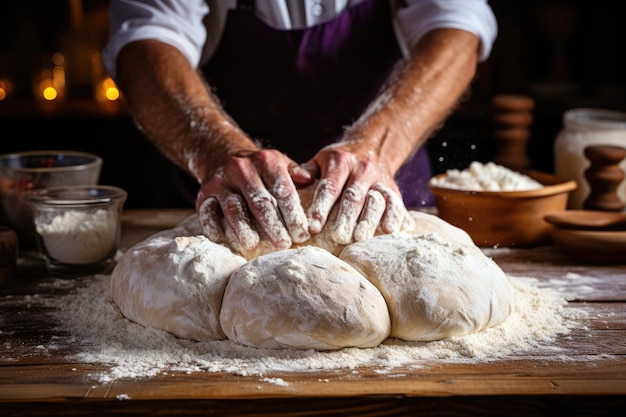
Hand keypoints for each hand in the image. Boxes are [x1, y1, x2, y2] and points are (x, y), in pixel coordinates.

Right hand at [196, 149, 312, 250]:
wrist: (223, 156)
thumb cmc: (261, 169)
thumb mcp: (280, 164)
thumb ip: (296, 174)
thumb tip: (311, 181)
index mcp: (266, 160)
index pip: (283, 190)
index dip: (294, 214)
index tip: (303, 234)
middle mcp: (242, 168)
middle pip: (260, 202)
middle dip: (274, 226)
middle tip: (284, 245)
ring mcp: (221, 181)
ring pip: (234, 208)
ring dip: (244, 229)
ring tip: (254, 246)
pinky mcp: (204, 194)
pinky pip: (207, 213)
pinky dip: (214, 227)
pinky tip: (223, 240)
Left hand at [302, 143, 411, 244]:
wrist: (372, 147)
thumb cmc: (338, 162)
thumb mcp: (320, 160)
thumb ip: (305, 172)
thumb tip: (296, 180)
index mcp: (341, 161)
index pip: (330, 187)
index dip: (321, 207)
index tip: (313, 227)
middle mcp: (363, 168)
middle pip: (354, 196)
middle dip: (346, 218)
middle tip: (338, 238)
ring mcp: (380, 179)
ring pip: (377, 201)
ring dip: (369, 221)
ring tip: (360, 238)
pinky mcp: (394, 190)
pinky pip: (397, 204)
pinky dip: (394, 218)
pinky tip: (388, 232)